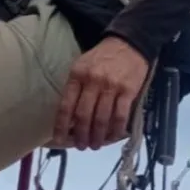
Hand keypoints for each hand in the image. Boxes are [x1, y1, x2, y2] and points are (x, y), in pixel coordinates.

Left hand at [51, 36, 149, 150]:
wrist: (128, 43)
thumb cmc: (102, 58)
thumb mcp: (81, 66)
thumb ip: (74, 88)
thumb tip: (68, 117)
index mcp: (77, 75)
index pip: (66, 105)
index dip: (61, 125)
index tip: (60, 139)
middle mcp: (92, 81)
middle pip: (83, 115)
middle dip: (81, 135)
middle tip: (81, 146)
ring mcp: (111, 86)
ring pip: (101, 119)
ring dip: (97, 136)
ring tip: (95, 145)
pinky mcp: (129, 91)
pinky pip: (120, 116)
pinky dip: (115, 130)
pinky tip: (112, 137)